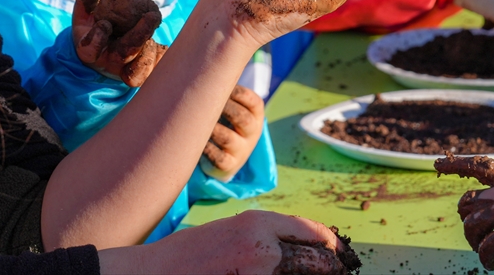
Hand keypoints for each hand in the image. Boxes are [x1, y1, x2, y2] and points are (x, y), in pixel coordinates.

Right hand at [72, 0, 166, 86]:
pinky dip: (161, 52)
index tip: (104, 24)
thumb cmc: (93, 27)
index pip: (89, 50)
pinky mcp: (143, 71)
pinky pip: (155, 65)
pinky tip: (164, 38)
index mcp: (90, 51)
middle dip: (138, 35)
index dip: (96, 39)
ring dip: (151, 42)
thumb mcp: (85, 13)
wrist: (106, 50)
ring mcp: (126, 69)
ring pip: (142, 65)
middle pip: (124, 54)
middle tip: (151, 16)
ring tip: (154, 17)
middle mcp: (109, 62)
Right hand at [99, 209, 357, 274]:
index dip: (333, 247)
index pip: (314, 234)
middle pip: (320, 262)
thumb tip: (300, 251)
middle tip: (340, 271)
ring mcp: (259, 273)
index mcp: (257, 224)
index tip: (342, 256)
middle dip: (331, 268)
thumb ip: (265, 239)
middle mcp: (264, 248)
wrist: (152, 274)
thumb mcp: (231, 234)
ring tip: (324, 274)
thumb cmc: (188, 258)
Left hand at [201, 85, 264, 181]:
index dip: (237, 92)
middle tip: (207, 102)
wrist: (224, 158)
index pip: (253, 101)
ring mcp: (242, 151)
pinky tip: (197, 141)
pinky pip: (218, 157)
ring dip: (212, 128)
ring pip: (228, 138)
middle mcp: (252, 133)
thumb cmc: (222, 120)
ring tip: (199, 122)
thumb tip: (202, 63)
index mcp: (255, 115)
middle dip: (225, 109)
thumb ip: (222, 89)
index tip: (219, 85)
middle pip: (244, 119)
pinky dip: (206, 148)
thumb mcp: (229, 105)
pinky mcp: (229, 165)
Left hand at [433, 155, 493, 272]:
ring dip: (473, 240)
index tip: (437, 164)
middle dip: (467, 219)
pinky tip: (491, 263)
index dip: (455, 165)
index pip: (477, 166)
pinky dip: (485, 257)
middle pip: (467, 202)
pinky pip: (486, 246)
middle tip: (475, 235)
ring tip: (482, 250)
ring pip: (471, 225)